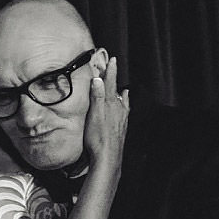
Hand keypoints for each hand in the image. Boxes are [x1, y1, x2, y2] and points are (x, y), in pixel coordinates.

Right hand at [83, 57, 129, 181]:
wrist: (108, 158)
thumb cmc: (98, 138)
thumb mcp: (94, 115)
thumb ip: (97, 97)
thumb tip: (98, 79)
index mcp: (111, 104)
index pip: (110, 83)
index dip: (111, 71)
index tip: (113, 60)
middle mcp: (118, 110)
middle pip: (116, 91)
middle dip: (114, 81)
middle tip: (113, 71)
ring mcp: (121, 120)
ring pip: (122, 103)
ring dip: (120, 95)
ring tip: (123, 90)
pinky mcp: (121, 129)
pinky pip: (124, 114)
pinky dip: (124, 108)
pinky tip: (124, 111)